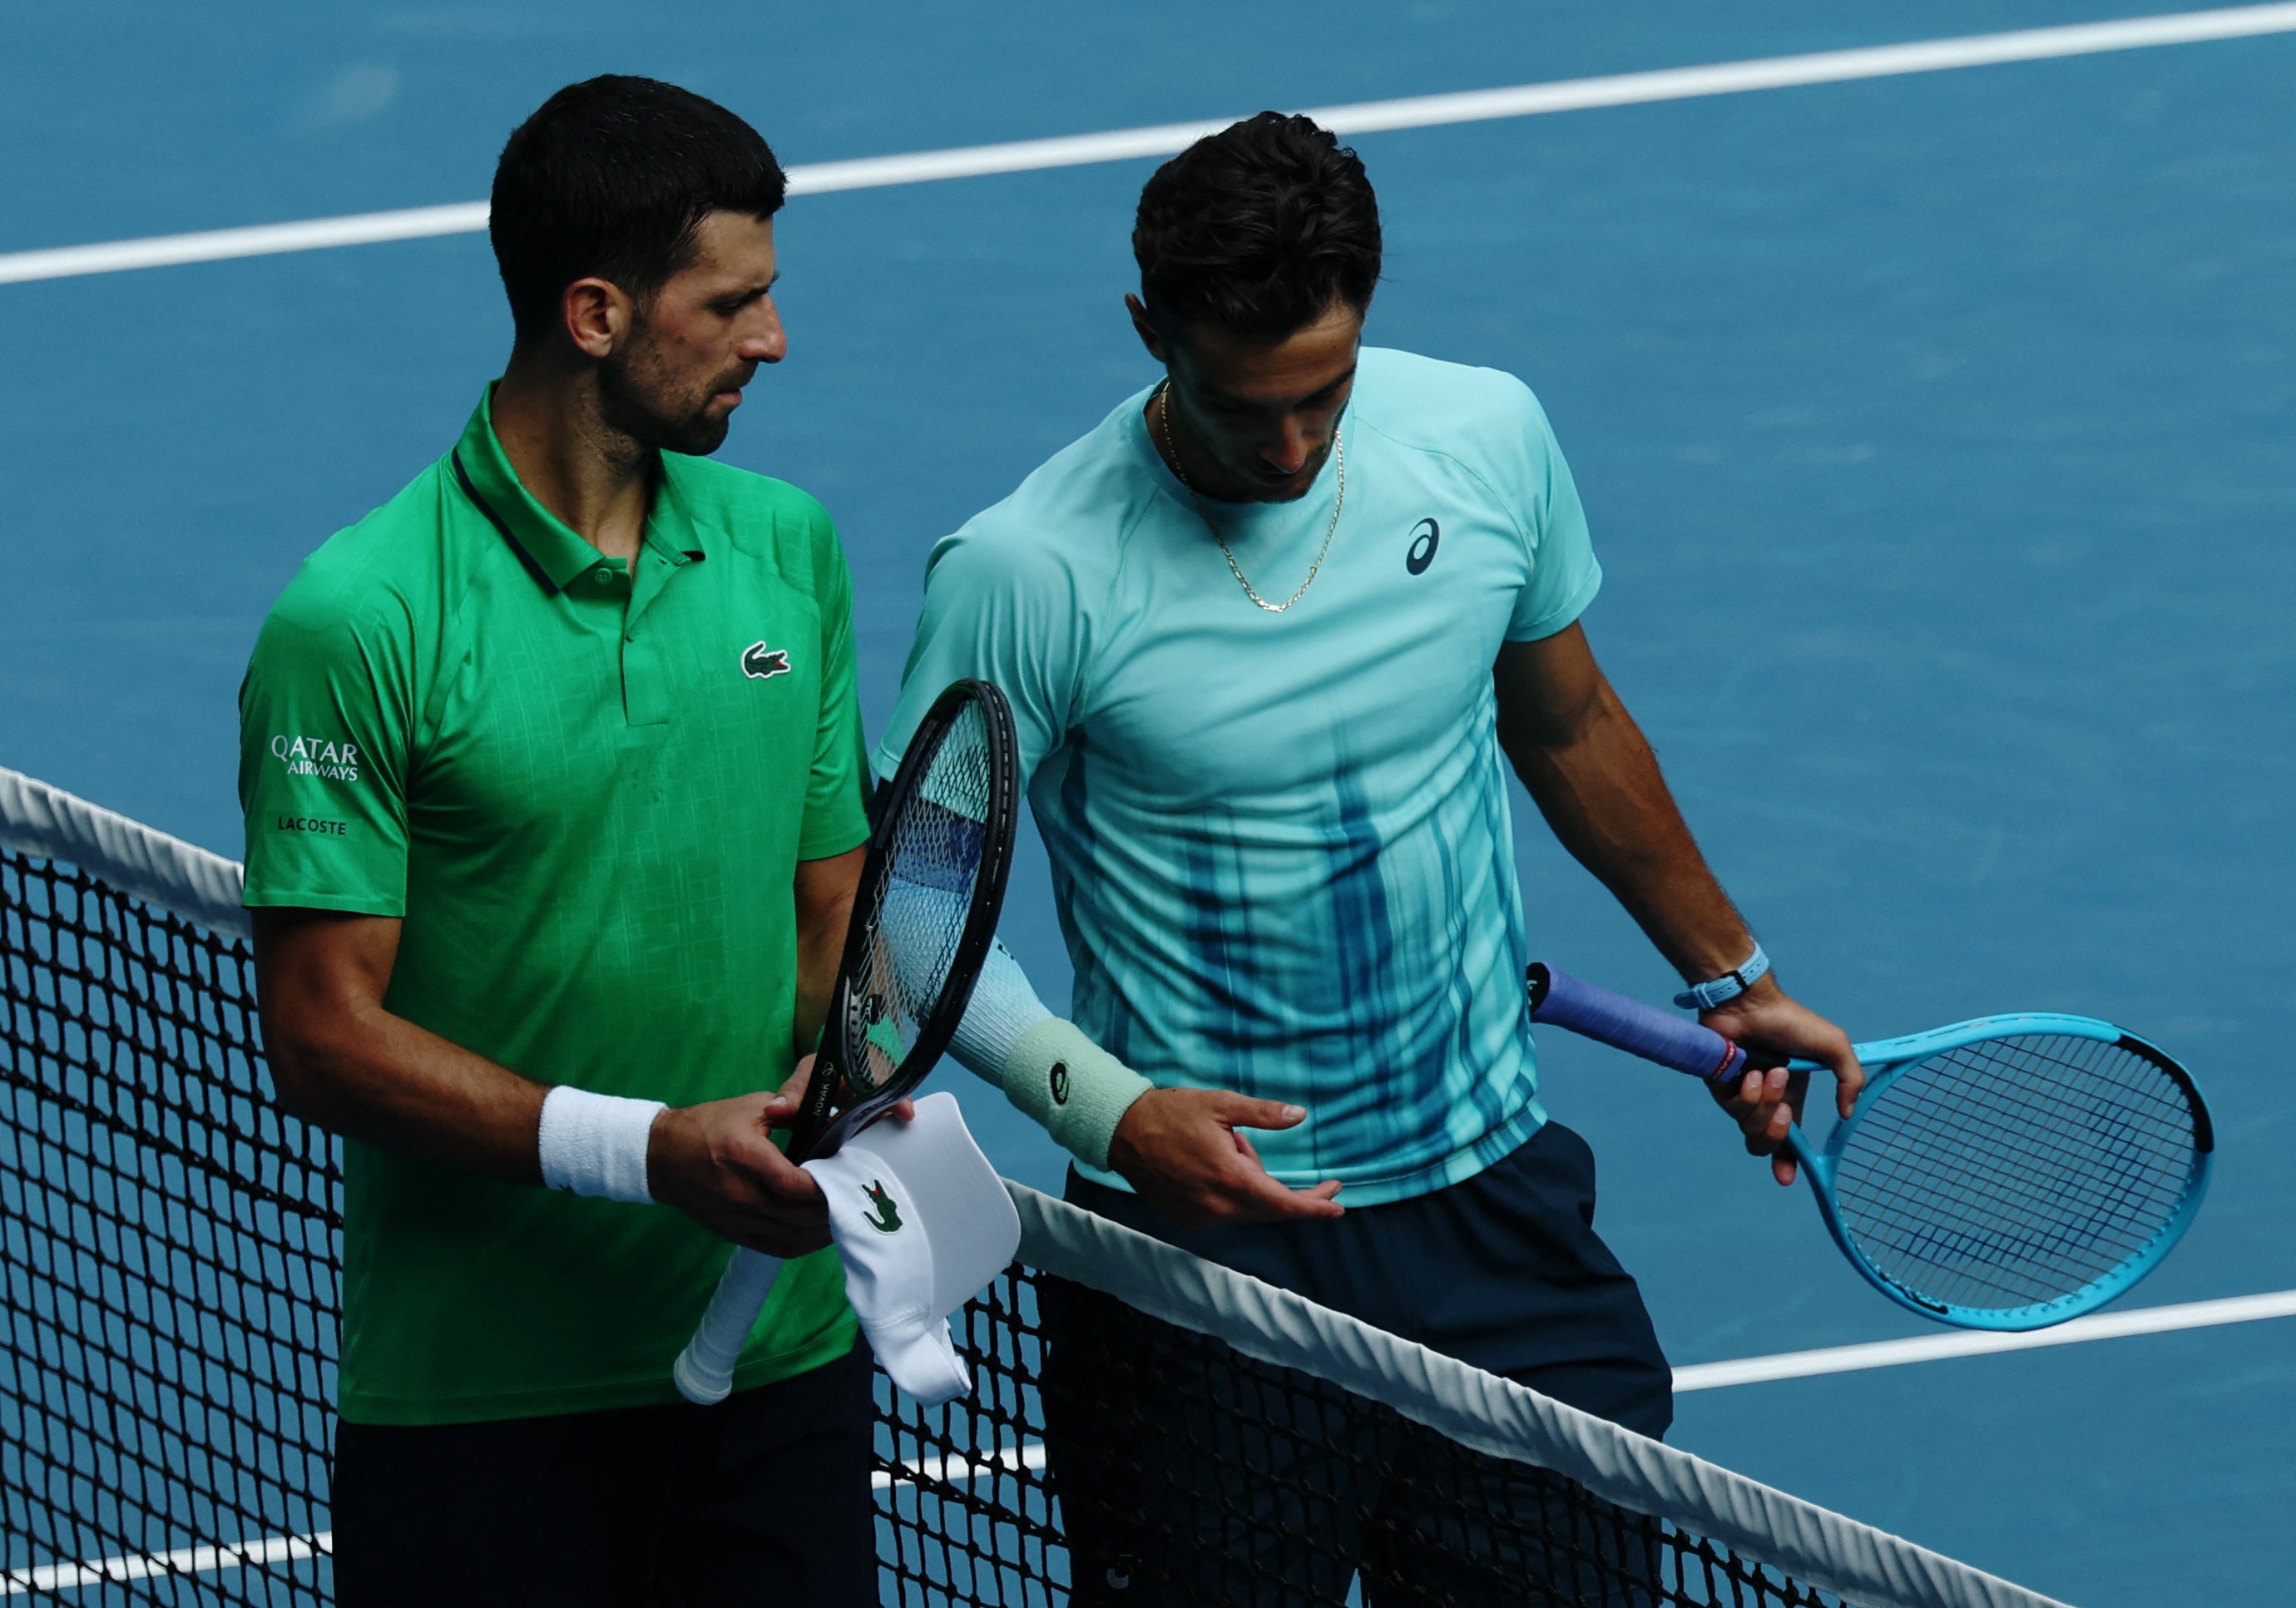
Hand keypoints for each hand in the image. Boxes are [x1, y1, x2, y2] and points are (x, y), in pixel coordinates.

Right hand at [647, 1057, 830, 1256]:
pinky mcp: (735, 1234)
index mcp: (744, 1156)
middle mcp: (740, 1194)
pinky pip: (777, 1248)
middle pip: (798, 1215)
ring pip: (791, 1237)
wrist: (661, 1157)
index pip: (794, 1184)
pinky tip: (821, 1232)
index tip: (848, 1178)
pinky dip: (804, 1244)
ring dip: (822, 1230)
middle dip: (832, 1209)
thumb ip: (792, 1111)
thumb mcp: (751, 1107)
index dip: (825, 1187)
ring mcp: (737, 1219)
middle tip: (857, 1196)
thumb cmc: (708, 1126)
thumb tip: (831, 1117)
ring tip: (845, 1215)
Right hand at [1107, 1088, 1344, 1227]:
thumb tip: (1300, 1115)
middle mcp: (1218, 1206)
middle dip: (1292, 1193)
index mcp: (1230, 1178)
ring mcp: (1201, 1217)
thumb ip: (1264, 1114)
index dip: (1315, 1206)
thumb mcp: (1221, 1104)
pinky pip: (1225, 1211)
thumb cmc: (1171, 1113)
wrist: (1122, 1131)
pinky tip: (1214, 1164)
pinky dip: (1233, 1193)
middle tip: (1320, 1180)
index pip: (1283, 1203)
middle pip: (1269, 1209)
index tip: (1339, 1205)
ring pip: (1247, 1208)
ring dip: (1253, 1184)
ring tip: (1230, 1147)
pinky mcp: (1187, 1219)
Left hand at [1699, 980, 1862, 1186]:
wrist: (1749, 1003)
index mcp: (1790, 1097)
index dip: (1787, 1162)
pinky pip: (1732, 1110)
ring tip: (1766, 1074)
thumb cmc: (1790, 1020)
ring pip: (1750, 1129)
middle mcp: (1765, 1100)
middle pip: (1765, 1143)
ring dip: (1763, 1105)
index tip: (1787, 1179)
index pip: (1788, 1140)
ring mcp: (1741, 1094)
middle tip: (1784, 1109)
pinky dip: (1745, 1095)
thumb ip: (1851, 1079)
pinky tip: (1748, 1072)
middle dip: (1777, 1134)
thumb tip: (1847, 1115)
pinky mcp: (1719, 1087)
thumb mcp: (1833, 1046)